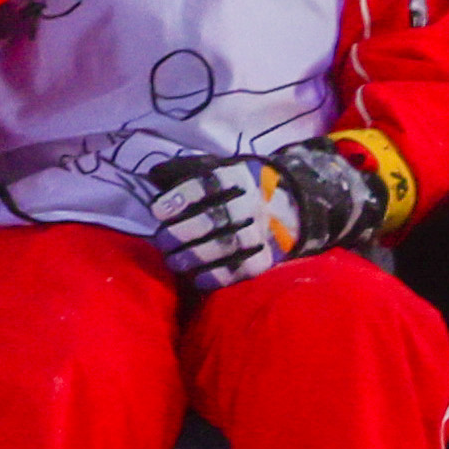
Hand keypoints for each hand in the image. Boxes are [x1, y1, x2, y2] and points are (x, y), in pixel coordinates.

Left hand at [145, 138, 392, 280]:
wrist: (294, 202)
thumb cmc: (244, 186)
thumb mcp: (222, 169)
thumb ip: (188, 170)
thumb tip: (154, 173)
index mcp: (240, 176)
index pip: (209, 184)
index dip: (182, 198)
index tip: (159, 211)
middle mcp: (254, 202)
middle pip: (217, 217)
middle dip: (184, 232)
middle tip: (162, 241)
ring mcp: (264, 229)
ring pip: (230, 244)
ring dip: (197, 256)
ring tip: (174, 262)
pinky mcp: (270, 255)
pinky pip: (246, 267)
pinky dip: (221, 276)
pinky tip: (199, 279)